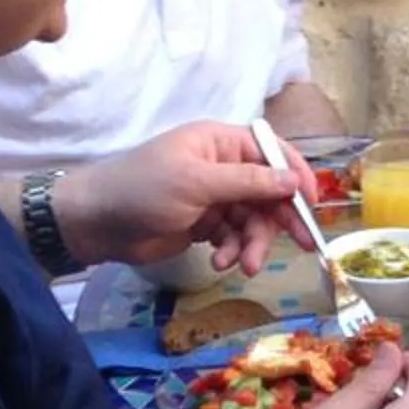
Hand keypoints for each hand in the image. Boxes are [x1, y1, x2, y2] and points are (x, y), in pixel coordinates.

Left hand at [55, 123, 319, 272]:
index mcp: (220, 142)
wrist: (95, 222)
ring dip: (252, 243)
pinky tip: (218, 261)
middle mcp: (222, 166)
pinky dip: (231, 250)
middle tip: (304, 245)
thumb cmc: (143, 189)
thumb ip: (249, 182)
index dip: (296, 176)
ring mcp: (213, 196)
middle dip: (280, 219)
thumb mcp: (198, 182)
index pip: (272, 152)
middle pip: (268, 191)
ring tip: (243, 265)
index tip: (312, 204)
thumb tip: (293, 181)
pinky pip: (233, 236)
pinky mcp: (203, 224)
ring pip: (253, 220)